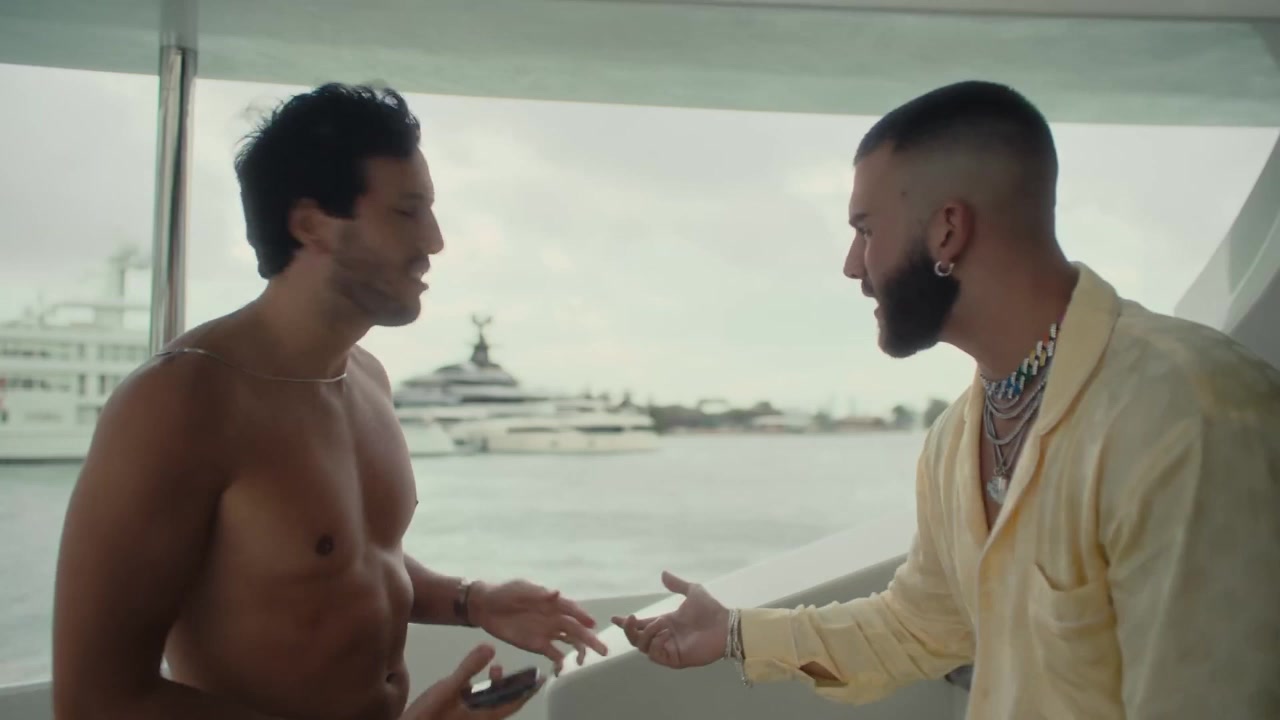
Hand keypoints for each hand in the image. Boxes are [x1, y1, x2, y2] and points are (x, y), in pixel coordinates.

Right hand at [401, 644, 541, 719]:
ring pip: (488, 703)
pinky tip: (470, 680)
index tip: (540, 679)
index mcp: (484, 716)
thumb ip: (469, 667)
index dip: (527, 691)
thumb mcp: (449, 688)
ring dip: (493, 687)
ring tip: (495, 669)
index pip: (513, 703)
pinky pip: (475, 703)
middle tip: (519, 671)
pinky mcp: (456, 717)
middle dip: (511, 686)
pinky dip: (478, 691)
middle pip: (502, 703)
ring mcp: (468, 719)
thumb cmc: (429, 715)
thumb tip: (489, 647)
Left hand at [470, 580, 608, 673]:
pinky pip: (553, 654)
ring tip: (582, 662)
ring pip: (569, 642)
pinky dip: (559, 662)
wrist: (484, 607)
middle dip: (589, 639)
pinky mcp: (537, 645)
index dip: (582, 616)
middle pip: (575, 629)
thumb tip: (556, 593)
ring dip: (578, 651)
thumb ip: (538, 593)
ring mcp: (546, 632)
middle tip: (602, 650)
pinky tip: (562, 670)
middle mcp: (553, 617)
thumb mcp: (520, 589)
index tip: (592, 625)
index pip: (571, 609)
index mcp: (551, 602)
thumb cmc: (504, 593)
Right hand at [612, 571, 729, 668]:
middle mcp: (664, 637)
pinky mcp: (675, 659)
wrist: (725, 626)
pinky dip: (655, 643)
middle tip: (630, 619)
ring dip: (647, 634)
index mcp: (665, 623)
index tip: (614, 618)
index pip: (641, 625)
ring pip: (643, 647)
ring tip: (661, 623)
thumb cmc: (711, 610)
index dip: (627, 623)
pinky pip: (656, 655)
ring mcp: (668, 649)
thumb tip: (663, 573)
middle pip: (637, 638)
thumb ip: (677, 584)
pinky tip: (664, 633)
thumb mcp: (693, 591)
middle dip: (629, 630)